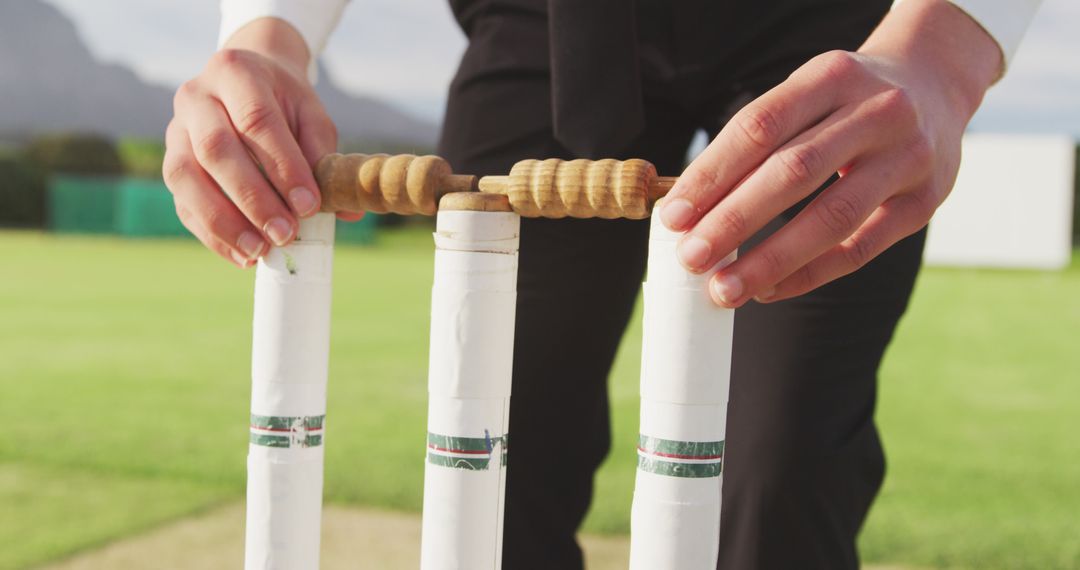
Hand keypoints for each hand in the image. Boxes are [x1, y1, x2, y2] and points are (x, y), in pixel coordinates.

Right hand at [163, 19, 342, 267]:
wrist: (246, 81)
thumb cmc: (284, 102)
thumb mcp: (311, 115)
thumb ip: (326, 156)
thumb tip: (346, 209)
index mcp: (235, 73)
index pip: (257, 120)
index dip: (283, 167)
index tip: (309, 206)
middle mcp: (195, 98)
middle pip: (215, 150)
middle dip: (252, 198)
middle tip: (285, 233)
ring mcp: (175, 132)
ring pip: (187, 178)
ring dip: (224, 221)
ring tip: (260, 251)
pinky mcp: (171, 163)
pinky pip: (183, 203)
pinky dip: (212, 234)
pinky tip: (242, 255)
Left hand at [661, 0, 1002, 306]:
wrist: (935, 86)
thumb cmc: (846, 102)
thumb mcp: (807, 96)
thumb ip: (757, 143)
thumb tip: (691, 210)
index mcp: (832, 76)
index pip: (760, 126)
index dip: (712, 174)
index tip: (673, 216)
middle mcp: (877, 111)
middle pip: (793, 172)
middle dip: (734, 221)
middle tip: (691, 258)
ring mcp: (909, 156)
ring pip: (831, 217)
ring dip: (770, 259)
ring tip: (725, 289)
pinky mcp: (925, 201)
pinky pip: (860, 248)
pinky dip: (809, 274)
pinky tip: (770, 290)